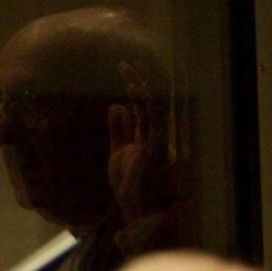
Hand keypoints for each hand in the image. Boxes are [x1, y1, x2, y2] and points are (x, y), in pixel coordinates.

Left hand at [108, 61, 173, 224]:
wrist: (134, 207)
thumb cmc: (128, 182)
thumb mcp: (118, 150)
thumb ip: (119, 129)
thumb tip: (117, 105)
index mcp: (145, 135)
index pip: (141, 106)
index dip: (134, 86)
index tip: (124, 68)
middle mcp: (152, 136)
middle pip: (149, 103)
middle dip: (139, 81)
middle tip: (125, 63)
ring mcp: (154, 141)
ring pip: (152, 107)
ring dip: (141, 88)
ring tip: (129, 70)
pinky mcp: (152, 147)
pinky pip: (150, 121)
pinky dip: (143, 104)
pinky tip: (133, 89)